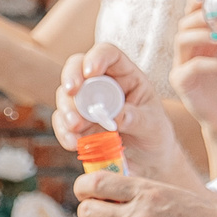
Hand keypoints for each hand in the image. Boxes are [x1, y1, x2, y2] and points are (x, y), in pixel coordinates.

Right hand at [53, 43, 190, 183]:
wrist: (148, 162)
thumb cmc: (155, 136)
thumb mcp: (153, 127)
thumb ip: (135, 118)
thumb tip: (113, 115)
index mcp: (126, 76)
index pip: (109, 55)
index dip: (96, 57)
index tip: (89, 72)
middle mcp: (102, 85)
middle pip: (77, 68)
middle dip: (70, 79)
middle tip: (71, 93)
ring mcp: (86, 103)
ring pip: (65, 96)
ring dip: (67, 110)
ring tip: (76, 127)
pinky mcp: (76, 122)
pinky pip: (61, 122)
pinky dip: (64, 132)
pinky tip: (73, 143)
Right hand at [171, 4, 216, 152]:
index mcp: (204, 44)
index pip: (194, 19)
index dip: (199, 6)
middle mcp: (190, 53)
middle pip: (184, 25)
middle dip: (199, 17)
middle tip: (216, 15)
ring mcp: (183, 66)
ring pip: (181, 41)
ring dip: (201, 35)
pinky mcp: (181, 82)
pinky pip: (191, 67)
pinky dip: (211, 64)